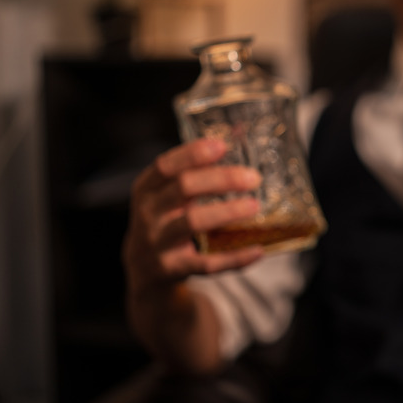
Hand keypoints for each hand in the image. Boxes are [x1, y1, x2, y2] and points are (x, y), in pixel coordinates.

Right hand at [123, 138, 263, 296]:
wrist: (145, 272)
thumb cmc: (167, 221)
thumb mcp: (170, 195)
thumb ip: (198, 169)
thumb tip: (240, 131)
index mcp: (146, 189)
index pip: (165, 166)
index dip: (193, 154)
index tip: (222, 146)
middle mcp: (147, 214)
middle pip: (183, 188)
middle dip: (220, 179)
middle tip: (253, 178)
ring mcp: (157, 243)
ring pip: (192, 222)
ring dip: (226, 212)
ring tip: (254, 206)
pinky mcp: (171, 270)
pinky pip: (206, 264)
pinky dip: (234, 258)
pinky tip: (258, 250)